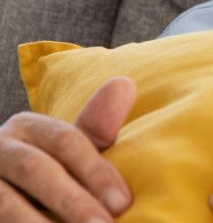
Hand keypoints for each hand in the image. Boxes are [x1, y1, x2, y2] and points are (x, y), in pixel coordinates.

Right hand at [0, 76, 134, 222]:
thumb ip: (96, 127)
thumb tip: (125, 84)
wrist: (9, 199)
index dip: (96, 172)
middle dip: (72, 200)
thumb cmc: (51, 176)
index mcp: (28, 127)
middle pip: (35, 168)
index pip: (65, 140)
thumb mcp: (72, 152)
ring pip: (6, 203)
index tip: (122, 203)